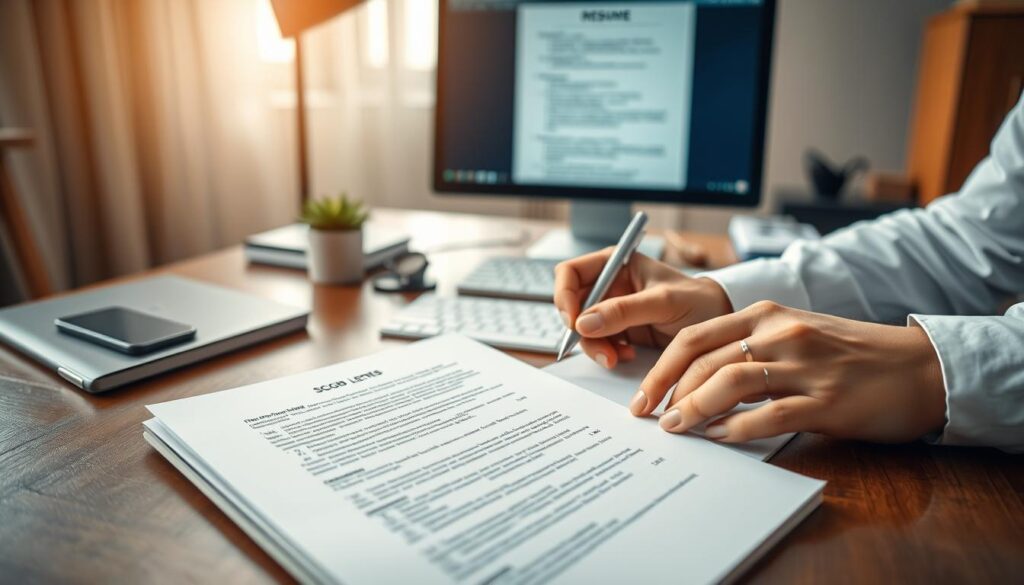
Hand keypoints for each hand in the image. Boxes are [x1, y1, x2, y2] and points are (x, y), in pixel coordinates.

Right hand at [553, 249, 731, 368]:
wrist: (720, 327)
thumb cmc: (699, 301)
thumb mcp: (663, 302)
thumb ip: (624, 310)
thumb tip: (583, 323)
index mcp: (615, 264)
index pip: (570, 273)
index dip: (564, 295)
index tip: (574, 321)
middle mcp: (609, 285)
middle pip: (572, 305)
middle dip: (580, 329)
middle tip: (599, 348)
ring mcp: (613, 310)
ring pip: (583, 330)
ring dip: (594, 347)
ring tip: (616, 358)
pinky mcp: (620, 333)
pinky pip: (598, 344)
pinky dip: (607, 354)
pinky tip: (627, 356)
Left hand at [635, 301, 945, 442]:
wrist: (918, 367)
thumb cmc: (851, 354)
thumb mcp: (795, 334)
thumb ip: (749, 347)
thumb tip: (696, 382)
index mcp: (767, 314)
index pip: (695, 336)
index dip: (661, 367)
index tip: (643, 394)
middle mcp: (781, 333)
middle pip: (704, 358)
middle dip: (668, 390)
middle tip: (650, 417)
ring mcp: (804, 366)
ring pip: (730, 382)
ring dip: (695, 408)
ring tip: (676, 428)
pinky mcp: (826, 401)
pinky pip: (768, 415)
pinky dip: (736, 429)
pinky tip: (719, 438)